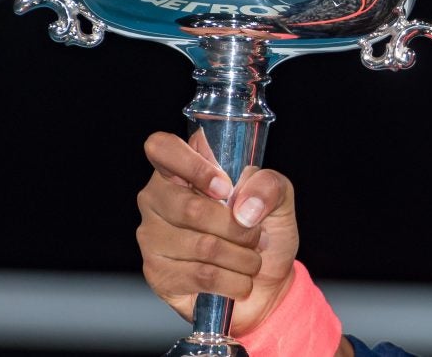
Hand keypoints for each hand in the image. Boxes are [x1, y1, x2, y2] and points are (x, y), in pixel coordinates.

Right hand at [136, 130, 299, 335]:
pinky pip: (201, 275)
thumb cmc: (264, 229)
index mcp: (181, 167)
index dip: (193, 166)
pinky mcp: (158, 274)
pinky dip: (233, 280)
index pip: (162, 148)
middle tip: (255, 235)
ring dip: (241, 257)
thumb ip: (269, 185)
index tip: (225, 188)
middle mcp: (157, 198)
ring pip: (202, 246)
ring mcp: (152, 237)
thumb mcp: (279, 196)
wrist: (265, 283)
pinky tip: (239, 280)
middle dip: (237, 227)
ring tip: (251, 259)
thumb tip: (244, 207)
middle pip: (190, 207)